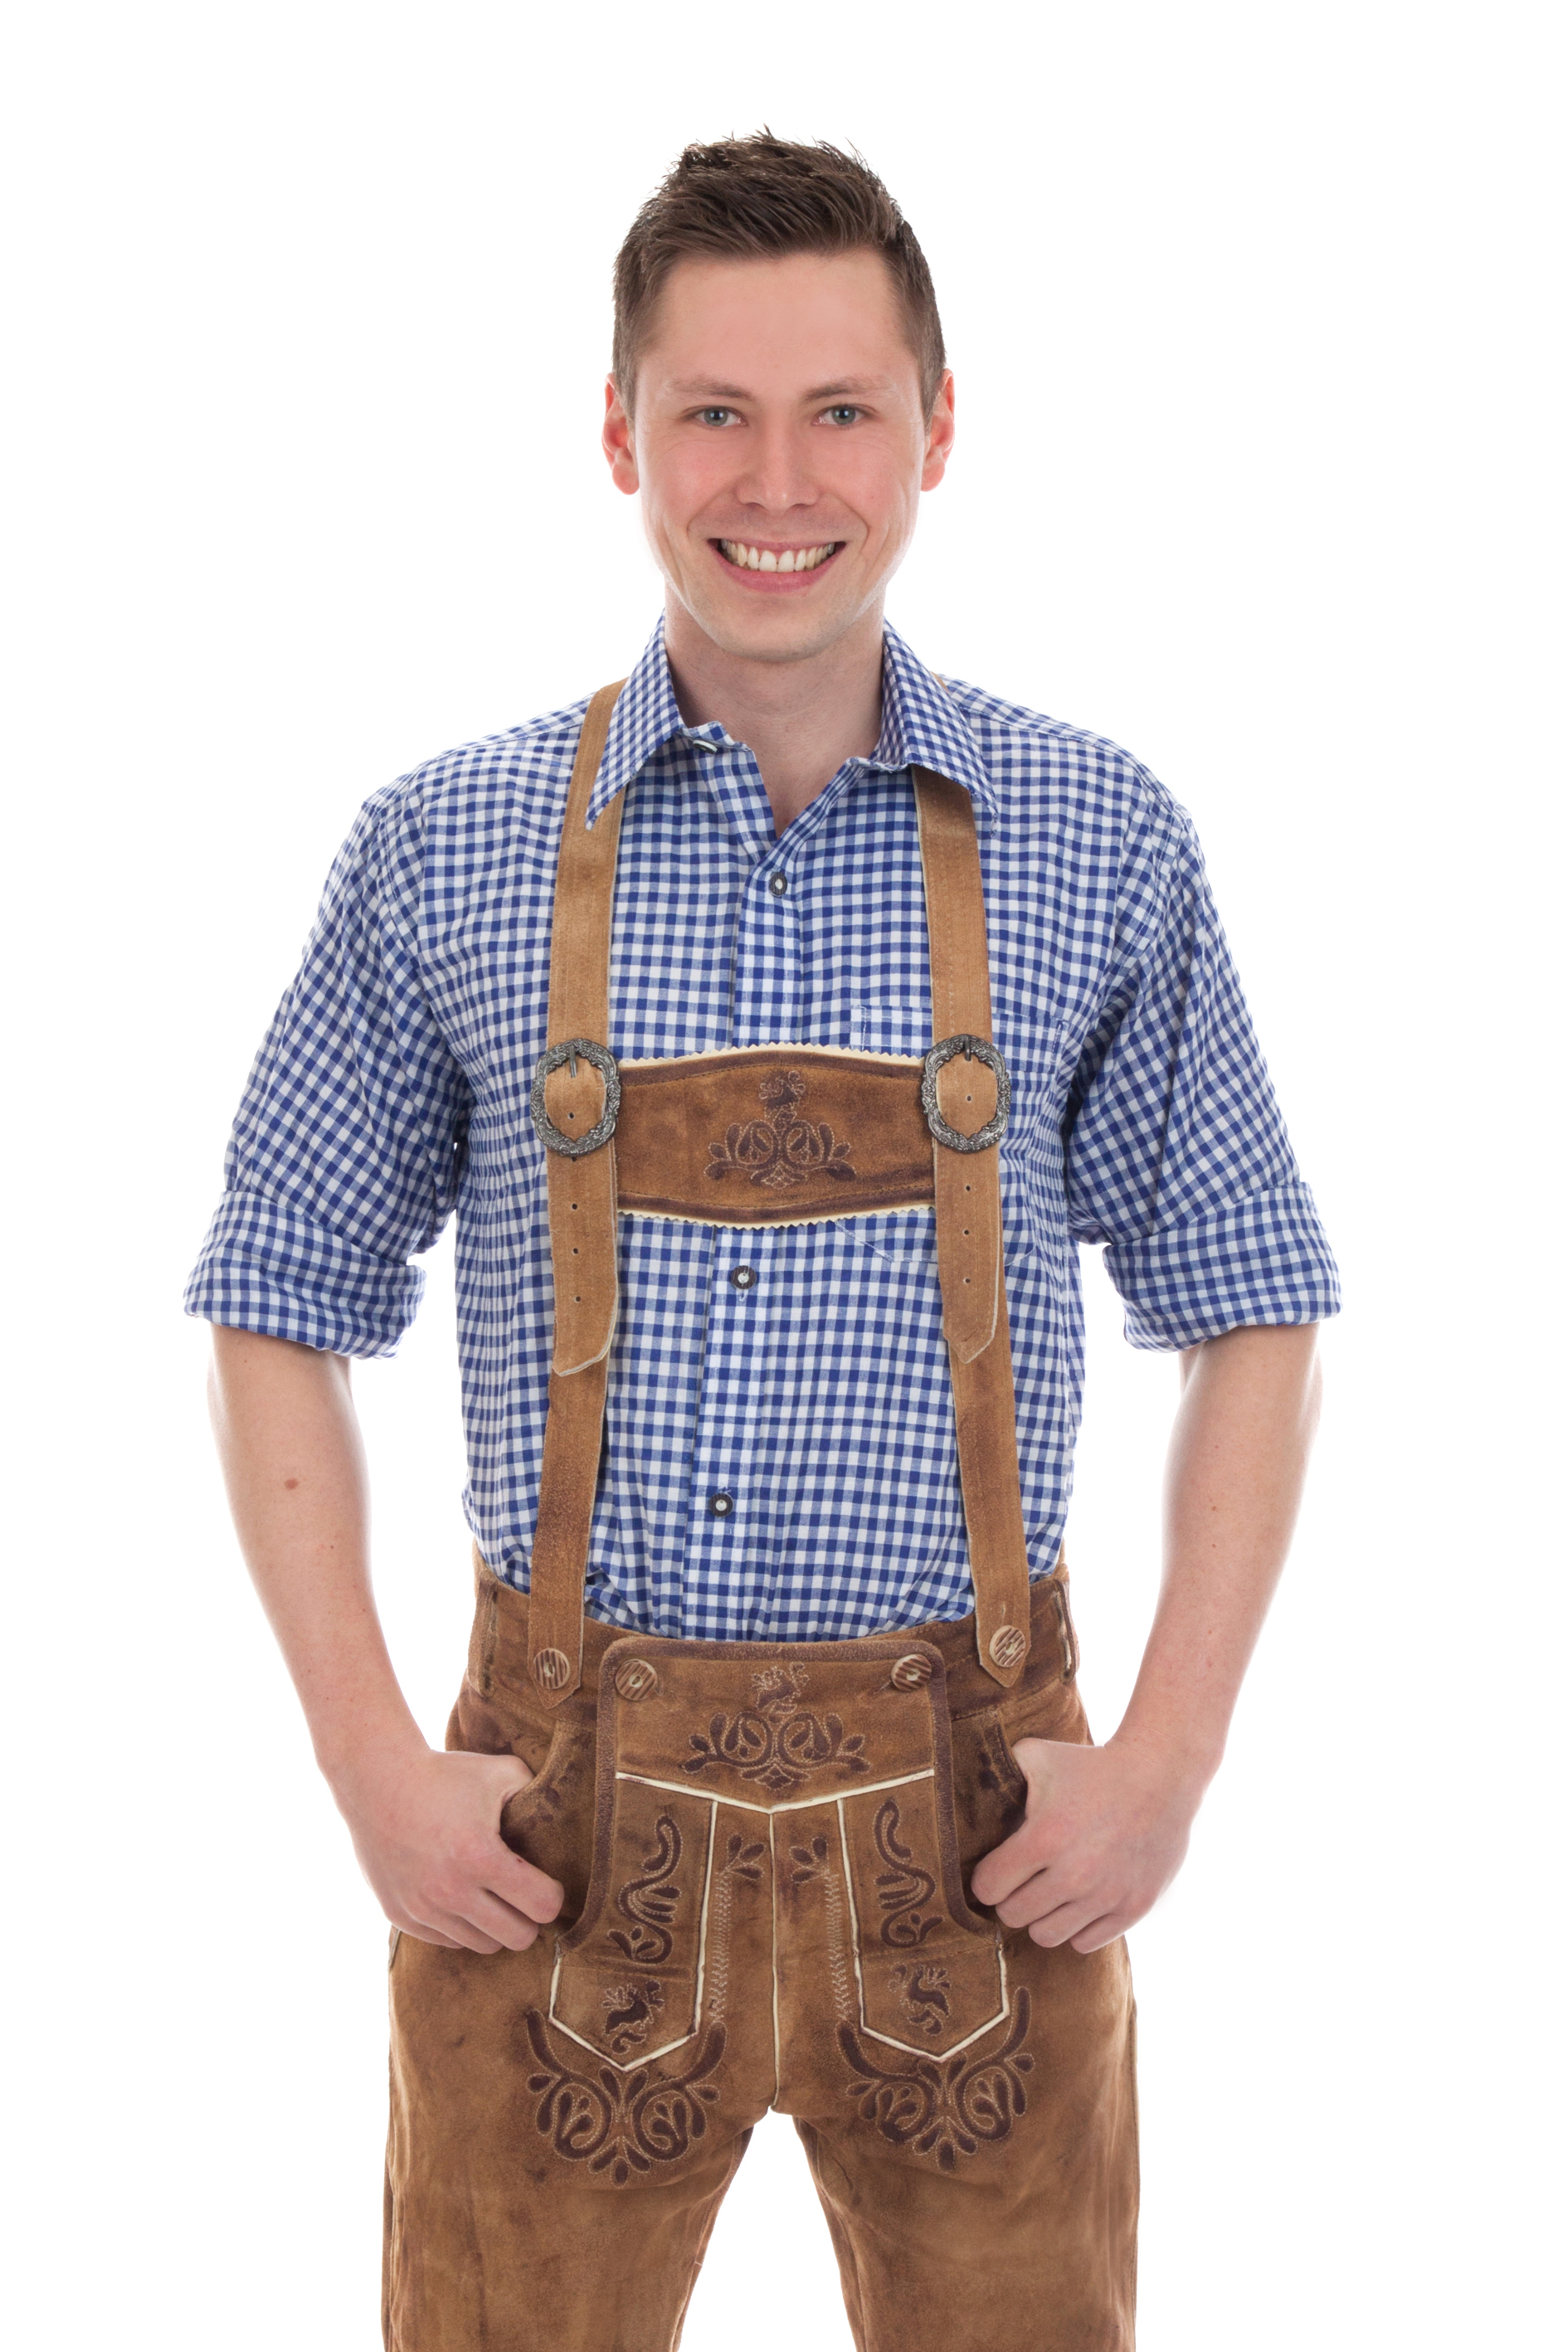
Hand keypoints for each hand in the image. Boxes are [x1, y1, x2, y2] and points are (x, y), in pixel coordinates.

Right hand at [336, 1746, 564, 1955]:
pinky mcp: (400, 1915)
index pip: (542, 1907)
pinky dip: (461, 1926)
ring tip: (494, 1896)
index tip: (546, 1882)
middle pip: (517, 1938)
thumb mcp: (501, 1773)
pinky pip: (448, 1941)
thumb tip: (562, 1824)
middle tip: (523, 1895)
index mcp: (480, 1857)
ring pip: (482, 1945)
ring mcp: (423, 1907)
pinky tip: (462, 1897)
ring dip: (495, 1925)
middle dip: (528, 1918)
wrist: (376, 1780)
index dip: (552, 1896)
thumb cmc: (444, 1774)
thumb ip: (536, 1798)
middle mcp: (450, 1891)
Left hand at [969, 1736, 1202, 1953]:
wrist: (1160, 1776)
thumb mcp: (1037, 1755)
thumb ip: (998, 1771)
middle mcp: (1074, 1873)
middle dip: (1010, 1899)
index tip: (994, 1871)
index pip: (988, 1888)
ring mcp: (1106, 1895)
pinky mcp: (1134, 1908)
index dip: (985, 1880)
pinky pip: (1086, 1943)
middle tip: (1021, 1883)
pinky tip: (1079, 1902)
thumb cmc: (1092, 1766)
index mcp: (1044, 1837)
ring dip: (1042, 1917)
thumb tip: (965, 1786)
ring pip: (1047, 1936)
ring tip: (1049, 1894)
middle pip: (1014, 1916)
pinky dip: (1077, 1927)